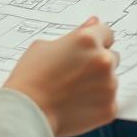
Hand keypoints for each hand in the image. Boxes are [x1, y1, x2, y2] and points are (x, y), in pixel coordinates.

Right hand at [3, 16, 118, 136]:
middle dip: (98, 64)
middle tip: (75, 75)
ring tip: (72, 93)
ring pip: (111, 80)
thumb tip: (93, 23)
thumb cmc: (29, 78)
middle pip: (112, 57)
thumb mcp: (45, 46)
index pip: (106, 33)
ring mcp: (108, 85)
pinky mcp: (109, 108)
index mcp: (88, 40)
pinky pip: (108, 101)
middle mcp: (102, 60)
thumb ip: (75, 34)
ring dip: (98, 84)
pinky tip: (77, 106)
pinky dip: (97, 104)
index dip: (94, 43)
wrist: (25, 114)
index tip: (85, 52)